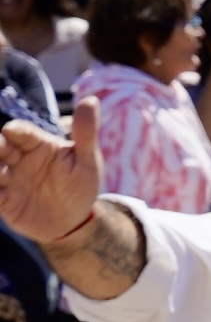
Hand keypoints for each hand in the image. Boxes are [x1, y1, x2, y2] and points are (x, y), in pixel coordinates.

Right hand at [0, 101, 102, 248]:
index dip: (16, 130)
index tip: (12, 130)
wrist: (73, 221)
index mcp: (38, 145)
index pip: (23, 133)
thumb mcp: (87, 160)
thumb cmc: (80, 186)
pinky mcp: (3, 199)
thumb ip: (86, 132)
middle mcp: (19, 159)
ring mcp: (9, 178)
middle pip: (1, 146)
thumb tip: (91, 99)